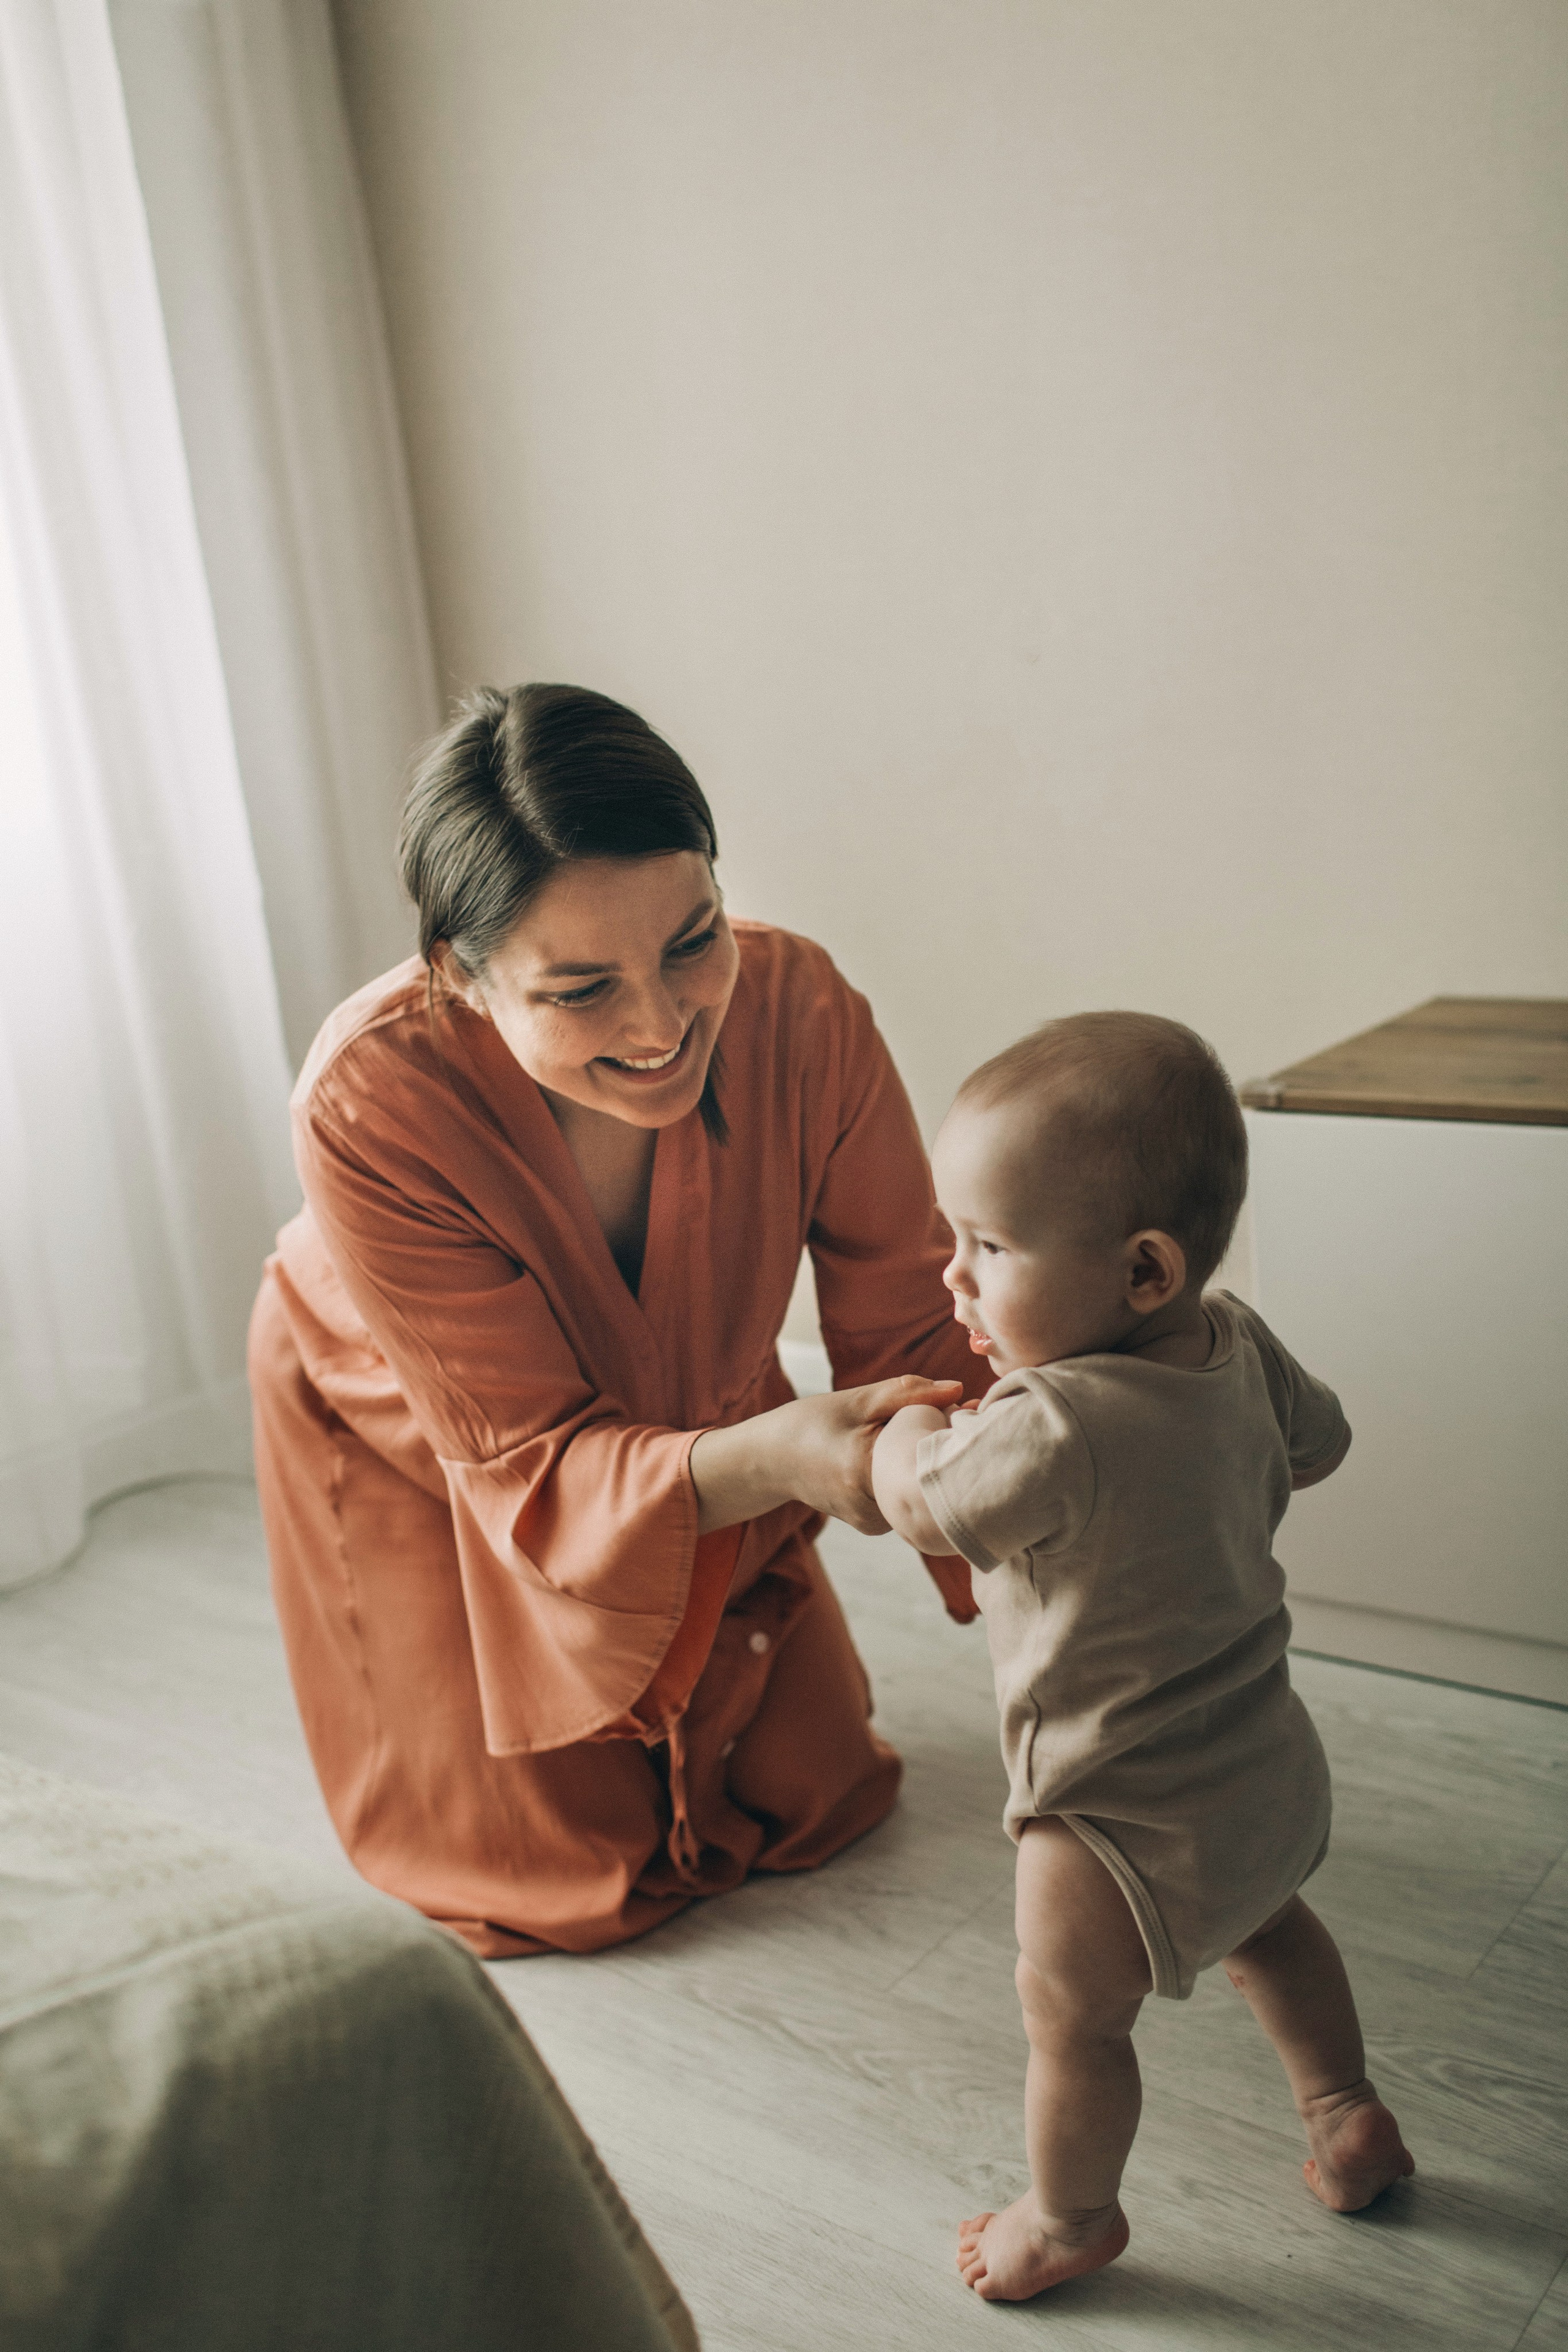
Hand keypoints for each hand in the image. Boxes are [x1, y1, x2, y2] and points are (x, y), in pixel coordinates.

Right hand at [777, 1378, 962, 1533]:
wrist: (771, 1460)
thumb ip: (908, 1393)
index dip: (951, 1427)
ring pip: (919, 1488)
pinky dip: (907, 1476)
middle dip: (940, 1445)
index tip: (964, 1408)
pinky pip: (906, 1497)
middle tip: (946, 1417)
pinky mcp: (873, 1525)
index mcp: (864, 1471)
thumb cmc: (811, 1424)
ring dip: (922, 1462)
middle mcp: (871, 1507)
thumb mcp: (857, 1400)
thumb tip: (959, 1389)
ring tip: (906, 1439)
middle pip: (928, 1474)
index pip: (929, 1449)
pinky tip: (893, 1459)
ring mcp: (873, 1522)